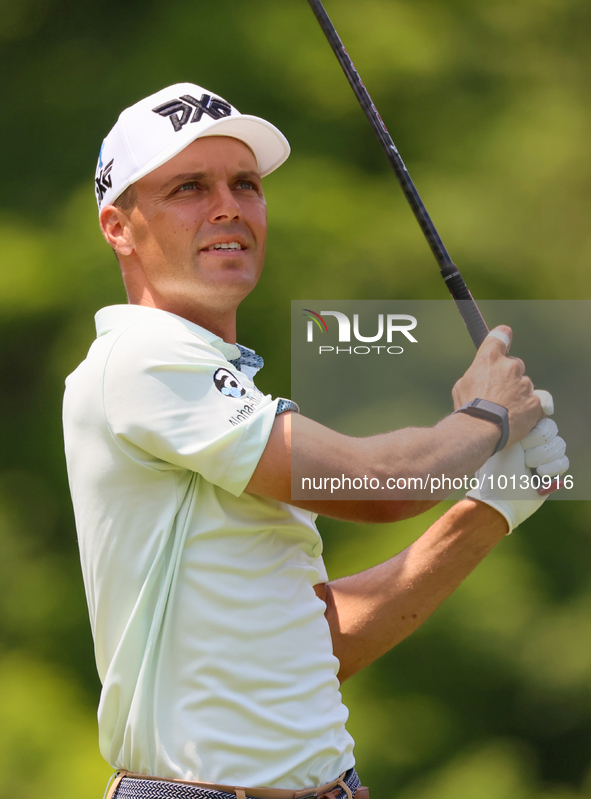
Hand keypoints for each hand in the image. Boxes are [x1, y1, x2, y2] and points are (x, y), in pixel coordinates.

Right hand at [452, 326, 542, 447]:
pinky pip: (535, 402)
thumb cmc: (468, 408)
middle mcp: (510, 366)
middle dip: (509, 376)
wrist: (481, 429)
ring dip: (518, 394)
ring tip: (505, 411)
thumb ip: (477, 375)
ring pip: (524, 385)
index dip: (503, 336)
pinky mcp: (535, 401)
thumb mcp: (462, 385)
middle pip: (515, 365)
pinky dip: (528, 409)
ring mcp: (525, 384)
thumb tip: (482, 377)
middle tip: (498, 393)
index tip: (505, 336)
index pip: (501, 335)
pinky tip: (516, 418)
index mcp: (489, 359)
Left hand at [466, 415, 568, 532]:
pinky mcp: (552, 471)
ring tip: (530, 467)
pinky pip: (564, 461)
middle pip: (551, 429)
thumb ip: (522, 425)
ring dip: (544, 456)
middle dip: (538, 443)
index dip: (538, 423)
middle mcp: (530, 442)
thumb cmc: (499, 470)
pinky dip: (553, 467)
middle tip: (524, 456)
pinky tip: (540, 475)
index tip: (533, 429)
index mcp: (517, 432)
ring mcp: (542, 456)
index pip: (538, 416)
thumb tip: (542, 411)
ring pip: (560, 444)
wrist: (503, 498)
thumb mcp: (506, 442)